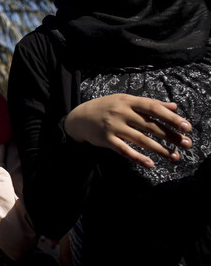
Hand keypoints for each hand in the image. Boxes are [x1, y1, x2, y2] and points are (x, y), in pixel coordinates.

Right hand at [64, 93, 192, 167]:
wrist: (79, 118)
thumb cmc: (106, 108)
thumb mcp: (125, 101)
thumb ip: (149, 103)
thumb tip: (174, 107)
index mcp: (127, 101)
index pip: (153, 108)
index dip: (170, 117)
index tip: (186, 126)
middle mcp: (121, 113)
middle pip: (150, 125)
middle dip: (170, 136)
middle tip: (186, 144)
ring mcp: (113, 127)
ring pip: (140, 140)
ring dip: (159, 149)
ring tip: (175, 156)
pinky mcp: (106, 140)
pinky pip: (125, 150)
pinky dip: (138, 158)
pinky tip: (150, 164)